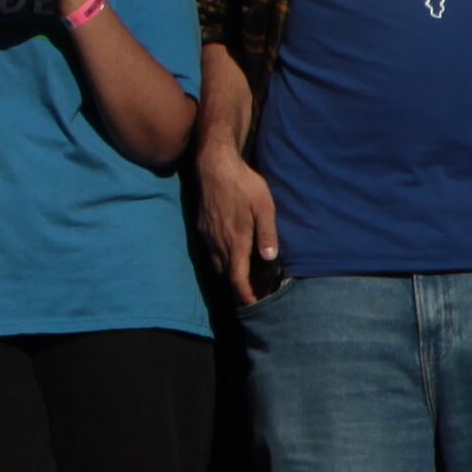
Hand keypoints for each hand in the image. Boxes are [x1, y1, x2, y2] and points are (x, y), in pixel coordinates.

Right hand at [196, 153, 279, 307]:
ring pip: (216, 262)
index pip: (237, 277)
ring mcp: (207, 235)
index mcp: (236, 241)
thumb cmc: (244, 185)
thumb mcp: (264, 207)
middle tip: (253, 287)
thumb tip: (269, 258)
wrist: (214, 166)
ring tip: (243, 270)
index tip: (252, 304)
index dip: (244, 294)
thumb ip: (267, 234)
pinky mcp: (201, 226)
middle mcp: (218, 242)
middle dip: (238, 284)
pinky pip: (210, 249)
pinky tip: (231, 248)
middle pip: (226, 274)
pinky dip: (221, 256)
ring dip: (229, 270)